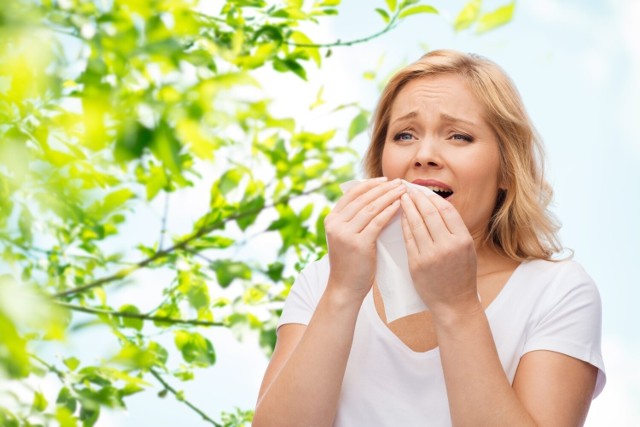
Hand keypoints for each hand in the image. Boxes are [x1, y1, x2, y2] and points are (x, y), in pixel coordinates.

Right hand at [324, 178, 404, 300]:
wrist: (345, 287)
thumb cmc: (350, 262)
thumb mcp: (346, 236)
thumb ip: (354, 219)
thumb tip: (374, 197)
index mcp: (331, 219)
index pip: (351, 194)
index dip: (369, 184)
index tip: (385, 179)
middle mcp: (335, 224)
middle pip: (363, 199)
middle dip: (383, 188)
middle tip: (399, 182)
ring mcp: (345, 234)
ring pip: (371, 208)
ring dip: (389, 196)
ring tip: (403, 190)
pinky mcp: (358, 243)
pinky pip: (377, 222)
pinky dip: (390, 211)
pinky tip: (400, 205)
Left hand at [399, 188, 478, 316]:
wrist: (454, 303)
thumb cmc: (461, 275)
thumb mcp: (466, 249)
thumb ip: (454, 229)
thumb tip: (438, 205)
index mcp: (462, 240)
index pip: (446, 210)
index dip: (432, 197)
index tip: (423, 189)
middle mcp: (447, 246)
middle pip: (430, 213)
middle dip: (417, 198)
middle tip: (408, 188)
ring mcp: (431, 255)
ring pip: (416, 224)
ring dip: (407, 208)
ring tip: (401, 197)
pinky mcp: (416, 264)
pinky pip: (408, 239)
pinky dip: (404, 225)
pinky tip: (400, 216)